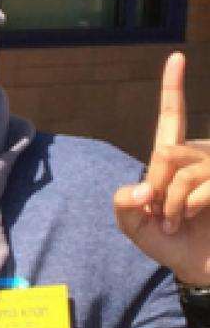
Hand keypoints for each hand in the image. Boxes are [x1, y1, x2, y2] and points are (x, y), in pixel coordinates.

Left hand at [115, 52, 209, 285]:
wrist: (206, 270)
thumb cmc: (175, 247)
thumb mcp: (137, 228)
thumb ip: (125, 205)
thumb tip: (142, 186)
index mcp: (177, 160)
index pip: (172, 120)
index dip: (173, 89)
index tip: (176, 56)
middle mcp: (202, 157)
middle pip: (166, 152)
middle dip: (157, 188)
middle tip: (164, 216)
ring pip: (183, 170)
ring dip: (173, 203)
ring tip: (180, 222)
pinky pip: (203, 184)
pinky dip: (191, 204)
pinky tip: (195, 218)